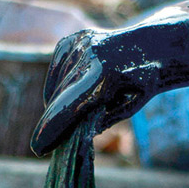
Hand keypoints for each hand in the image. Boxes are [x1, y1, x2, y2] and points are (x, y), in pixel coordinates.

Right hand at [31, 28, 161, 156]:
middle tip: (47, 143)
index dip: (51, 129)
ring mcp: (78, 44)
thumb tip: (71, 133)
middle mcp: (88, 55)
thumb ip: (100, 120)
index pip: (69, 106)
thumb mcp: (127, 107)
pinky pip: (55, 72)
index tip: (38, 148)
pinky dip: (59, 86)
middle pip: (58, 98)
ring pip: (55, 86)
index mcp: (106, 75)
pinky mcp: (71, 39)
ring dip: (58, 103)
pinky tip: (73, 90)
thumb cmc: (142, 83)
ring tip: (80, 106)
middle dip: (52, 122)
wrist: (151, 45)